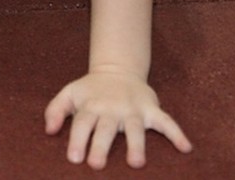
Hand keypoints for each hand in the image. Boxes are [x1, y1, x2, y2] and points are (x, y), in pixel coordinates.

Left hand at [45, 70, 191, 168]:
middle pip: (106, 128)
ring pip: (135, 128)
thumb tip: (49, 130)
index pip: (83, 123)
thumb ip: (55, 110)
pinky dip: (177, 133)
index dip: (77, 140)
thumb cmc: (91, 90)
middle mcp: (112, 108)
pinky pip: (166, 121)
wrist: (118, 70)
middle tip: (96, 164)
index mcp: (91, 106)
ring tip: (136, 163)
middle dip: (100, 145)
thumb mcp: (69, 93)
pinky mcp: (151, 109)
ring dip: (136, 144)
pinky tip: (186, 148)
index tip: (74, 159)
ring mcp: (133, 109)